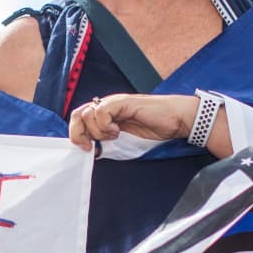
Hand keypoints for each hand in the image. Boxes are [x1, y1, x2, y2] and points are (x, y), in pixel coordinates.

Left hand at [68, 94, 198, 151]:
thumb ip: (108, 141)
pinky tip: (118, 130)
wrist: (175, 120)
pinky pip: (101, 112)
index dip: (77, 134)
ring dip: (98, 131)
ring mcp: (114, 103)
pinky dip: (106, 125)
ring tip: (114, 135)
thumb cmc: (154, 128)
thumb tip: (91, 150)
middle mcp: (107, 106)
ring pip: (88, 114)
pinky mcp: (122, 102)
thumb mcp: (125, 140)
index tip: (87, 149)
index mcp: (105, 114)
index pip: (79, 118)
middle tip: (90, 146)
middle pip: (77, 114)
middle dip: (79, 133)